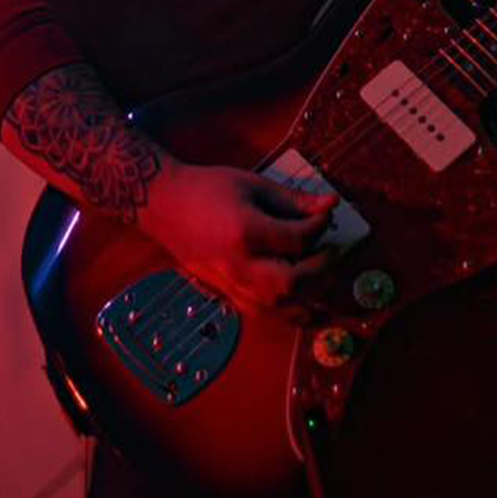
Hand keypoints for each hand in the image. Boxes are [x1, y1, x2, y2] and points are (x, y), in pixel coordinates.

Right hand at [138, 160, 338, 322]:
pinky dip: (288, 310)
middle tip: (331, 251)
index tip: (325, 216)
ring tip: (321, 274)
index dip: (320, 228)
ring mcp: (229, 283)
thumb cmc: (207, 188)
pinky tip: (303, 299)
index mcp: (245, 230)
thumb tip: (329, 205)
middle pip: (291, 282)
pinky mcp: (225, 293)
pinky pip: (262, 313)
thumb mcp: (252, 184)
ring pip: (279, 305)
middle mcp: (238, 264)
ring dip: (309, 294)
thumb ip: (293, 200)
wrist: (165, 205)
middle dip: (321, 269)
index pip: (298, 239)